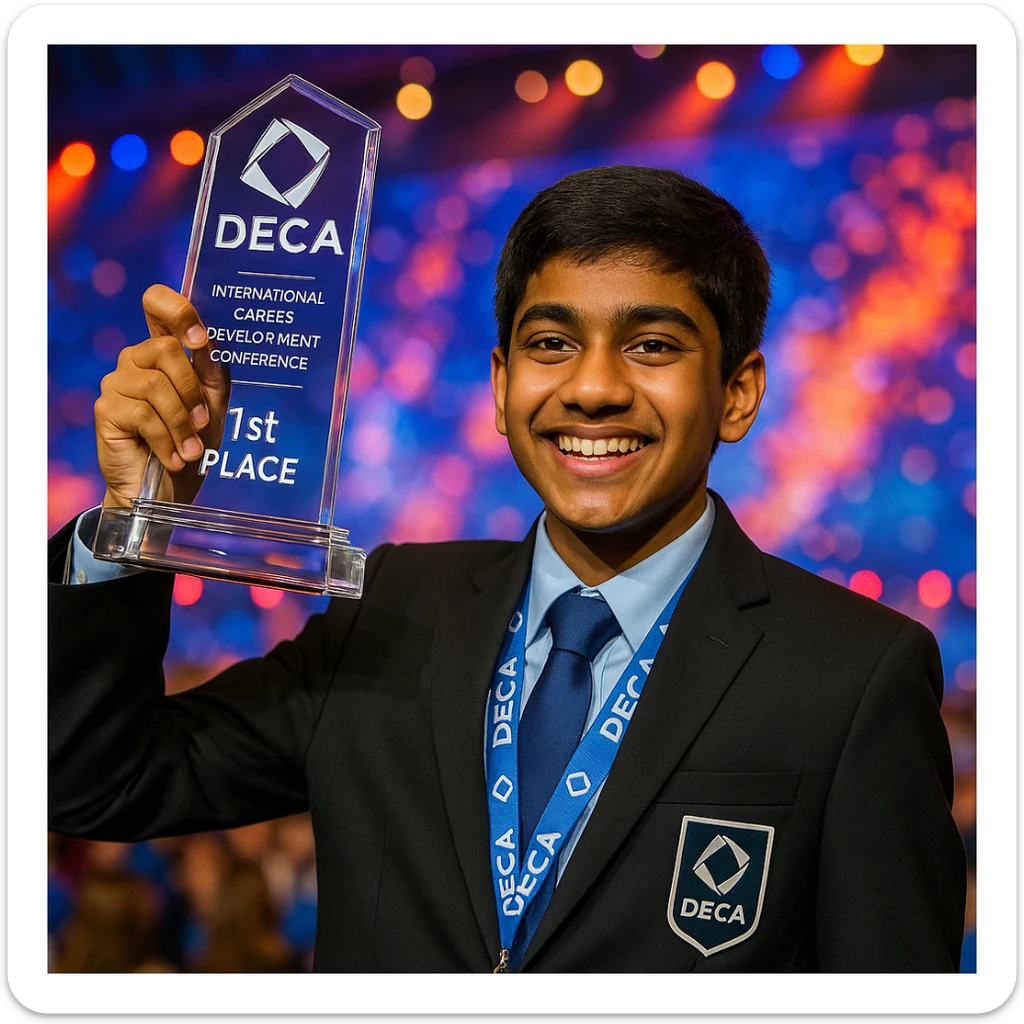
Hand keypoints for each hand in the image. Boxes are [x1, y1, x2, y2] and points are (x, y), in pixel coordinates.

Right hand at [95, 285, 230, 508]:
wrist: (168, 488)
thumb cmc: (191, 442)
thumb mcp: (213, 405)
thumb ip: (212, 372)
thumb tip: (209, 343)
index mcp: (162, 351)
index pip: (157, 304)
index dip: (178, 310)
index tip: (200, 341)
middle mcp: (135, 360)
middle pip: (166, 349)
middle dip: (192, 391)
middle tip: (203, 423)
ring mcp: (117, 382)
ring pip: (156, 386)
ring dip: (182, 423)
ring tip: (191, 450)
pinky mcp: (106, 409)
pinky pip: (143, 414)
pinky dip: (166, 439)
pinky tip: (174, 458)